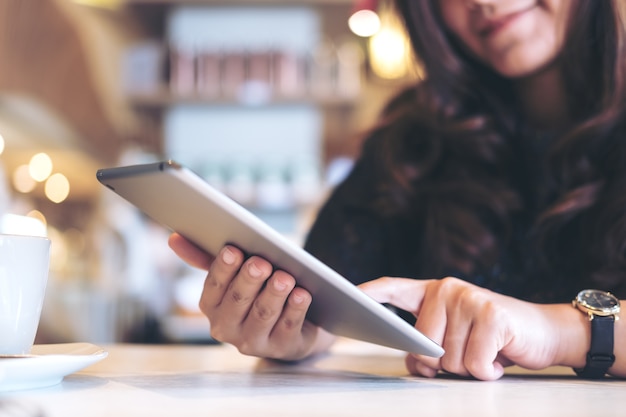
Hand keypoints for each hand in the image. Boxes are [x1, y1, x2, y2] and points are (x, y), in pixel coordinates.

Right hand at [168, 233, 332, 360]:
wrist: (292, 325)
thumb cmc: (257, 291)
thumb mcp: (233, 274)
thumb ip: (206, 257)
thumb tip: (173, 238)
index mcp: (211, 306)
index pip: (213, 286)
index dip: (223, 268)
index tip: (233, 250)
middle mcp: (227, 328)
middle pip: (238, 300)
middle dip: (250, 279)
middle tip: (261, 262)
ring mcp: (254, 342)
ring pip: (263, 314)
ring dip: (274, 293)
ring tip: (285, 276)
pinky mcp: (282, 348)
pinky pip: (288, 327)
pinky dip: (295, 309)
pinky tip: (302, 294)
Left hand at [359, 277, 566, 379]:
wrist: (546, 332)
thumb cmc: (494, 339)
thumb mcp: (456, 341)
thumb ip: (429, 348)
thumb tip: (417, 362)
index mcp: (434, 292)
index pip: (394, 288)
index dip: (370, 293)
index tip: (349, 296)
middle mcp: (448, 289)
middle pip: (422, 345)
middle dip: (444, 363)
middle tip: (469, 354)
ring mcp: (470, 298)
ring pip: (449, 359)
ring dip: (469, 368)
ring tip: (487, 352)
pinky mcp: (492, 314)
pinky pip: (474, 363)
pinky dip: (488, 372)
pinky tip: (499, 360)